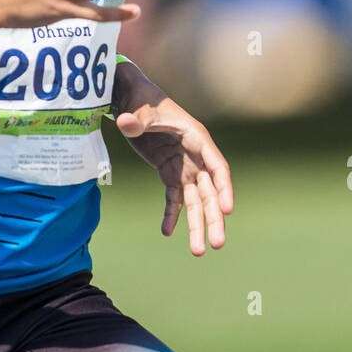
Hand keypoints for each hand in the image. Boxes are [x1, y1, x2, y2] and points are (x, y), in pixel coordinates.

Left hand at [114, 82, 233, 256]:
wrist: (132, 100)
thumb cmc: (142, 100)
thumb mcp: (139, 110)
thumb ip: (134, 120)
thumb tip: (124, 123)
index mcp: (196, 139)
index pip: (217, 167)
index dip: (224, 189)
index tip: (227, 210)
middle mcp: (196, 156)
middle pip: (210, 191)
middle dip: (213, 218)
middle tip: (216, 245)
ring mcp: (184, 167)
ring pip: (195, 200)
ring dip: (197, 225)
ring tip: (197, 252)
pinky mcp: (170, 173)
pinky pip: (174, 199)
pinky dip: (171, 215)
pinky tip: (166, 232)